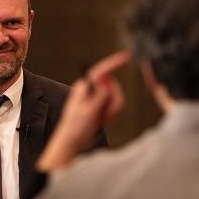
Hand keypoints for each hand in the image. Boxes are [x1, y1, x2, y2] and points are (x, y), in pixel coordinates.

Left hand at [38, 51, 129, 171]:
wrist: (73, 142)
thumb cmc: (75, 127)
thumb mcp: (88, 111)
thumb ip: (99, 96)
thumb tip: (106, 83)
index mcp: (84, 87)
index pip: (101, 71)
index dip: (113, 63)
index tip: (126, 56)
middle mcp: (91, 90)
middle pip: (114, 87)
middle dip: (113, 102)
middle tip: (103, 115)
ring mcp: (97, 98)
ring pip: (116, 98)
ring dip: (112, 111)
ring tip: (100, 119)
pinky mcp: (101, 106)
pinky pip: (115, 106)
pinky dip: (112, 115)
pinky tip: (102, 121)